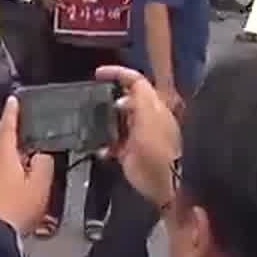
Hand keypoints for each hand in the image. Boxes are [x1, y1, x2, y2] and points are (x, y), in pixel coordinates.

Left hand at [0, 97, 54, 234]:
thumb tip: (41, 154)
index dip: (11, 113)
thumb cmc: (17, 210)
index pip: (6, 128)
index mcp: (2, 158)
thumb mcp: (41, 186)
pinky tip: (1, 191)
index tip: (12, 100)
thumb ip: (44, 164)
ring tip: (13, 172)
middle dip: (1, 139)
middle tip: (18, 146)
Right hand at [95, 65, 182, 207]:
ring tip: (93, 125)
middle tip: (93, 103)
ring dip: (103, 123)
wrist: (163, 183)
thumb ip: (139, 98)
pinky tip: (101, 149)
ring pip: (115, 121)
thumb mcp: (148, 117)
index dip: (118, 74)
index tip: (98, 74)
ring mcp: (136, 135)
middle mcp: (145, 118)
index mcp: (153, 106)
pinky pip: (111, 143)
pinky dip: (104, 144)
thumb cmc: (158, 149)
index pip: (136, 82)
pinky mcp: (128, 152)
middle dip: (107, 100)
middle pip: (124, 100)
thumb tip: (128, 82)